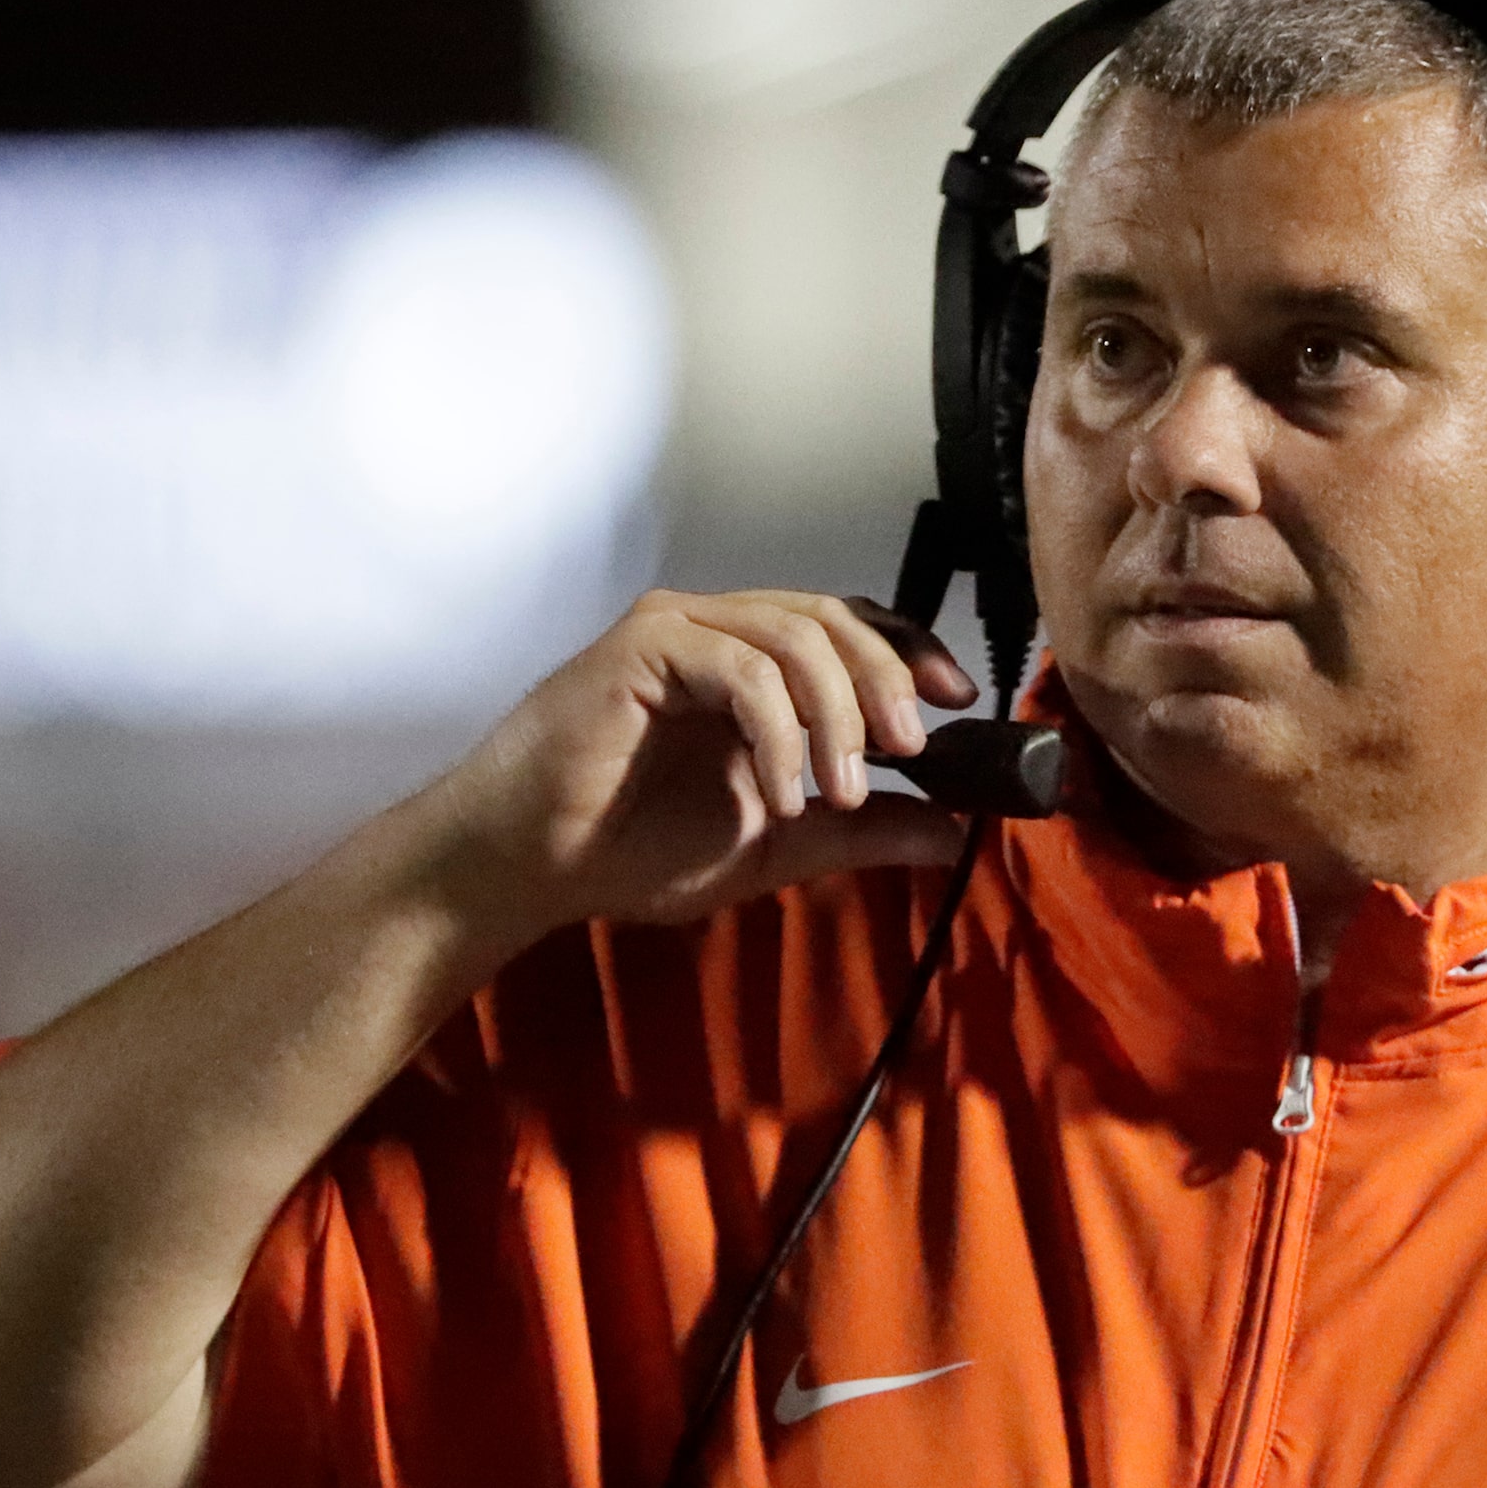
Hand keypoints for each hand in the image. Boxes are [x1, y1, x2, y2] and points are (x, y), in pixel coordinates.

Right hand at [432, 590, 977, 932]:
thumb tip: (955, 832)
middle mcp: (717, 628)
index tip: (958, 705)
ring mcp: (678, 630)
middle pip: (834, 619)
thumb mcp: (776, 844)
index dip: (910, 653)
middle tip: (912, 751)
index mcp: (750, 660)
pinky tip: (782, 794)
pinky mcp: (643, 646)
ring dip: (837, 716)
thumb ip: (861, 829)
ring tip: (840, 793)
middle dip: (887, 680)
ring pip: (795, 638)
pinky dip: (778, 732)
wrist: (529, 867)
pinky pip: (741, 669)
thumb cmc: (632, 848)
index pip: (850, 626)